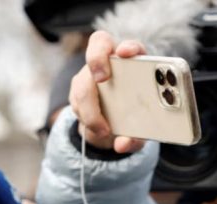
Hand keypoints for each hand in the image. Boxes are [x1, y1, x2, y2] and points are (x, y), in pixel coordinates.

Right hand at [69, 31, 148, 153]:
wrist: (114, 125)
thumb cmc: (135, 117)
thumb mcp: (141, 129)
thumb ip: (136, 136)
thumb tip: (122, 144)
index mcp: (135, 62)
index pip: (130, 46)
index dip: (128, 47)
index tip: (126, 53)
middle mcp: (111, 62)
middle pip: (98, 45)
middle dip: (97, 60)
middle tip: (102, 79)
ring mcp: (91, 74)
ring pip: (82, 82)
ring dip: (90, 108)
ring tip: (103, 129)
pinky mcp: (78, 88)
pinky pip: (75, 101)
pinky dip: (85, 117)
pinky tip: (96, 128)